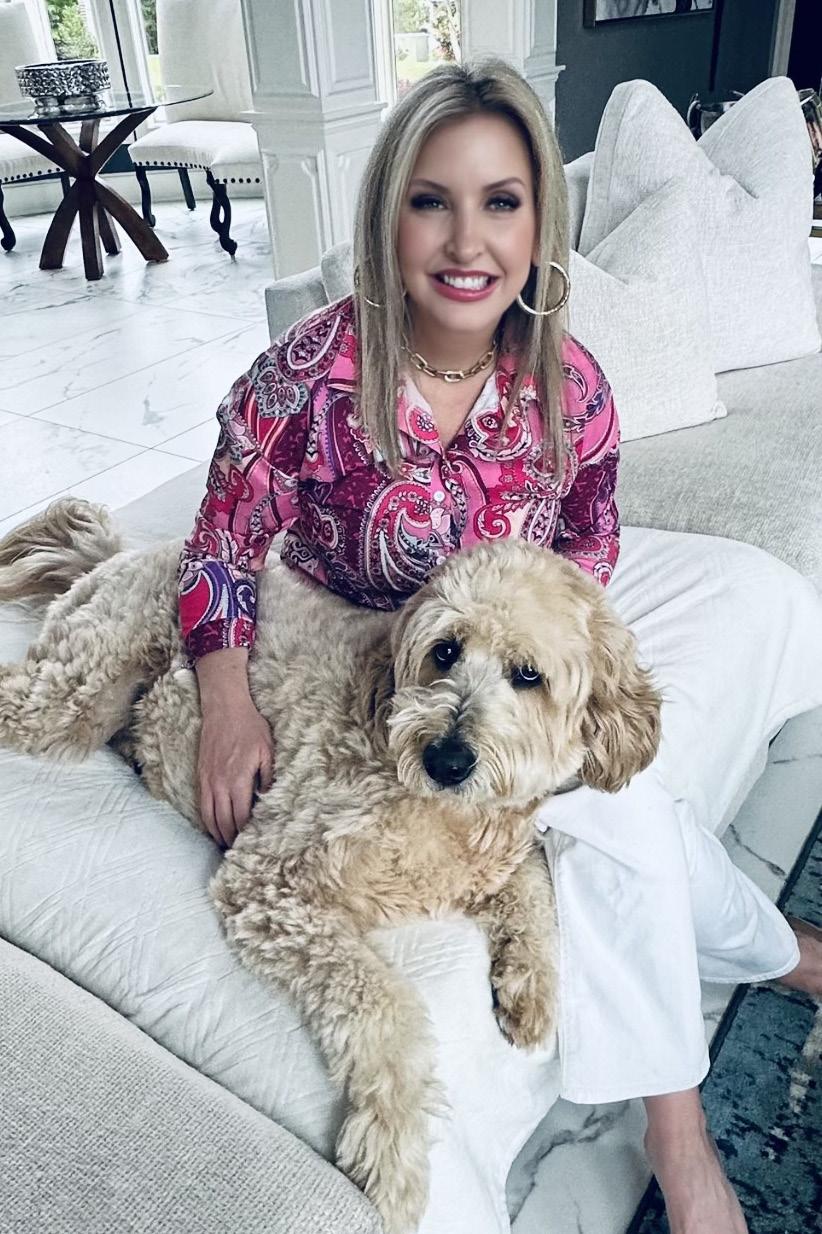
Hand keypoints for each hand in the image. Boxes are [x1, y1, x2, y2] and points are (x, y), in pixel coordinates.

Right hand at [197, 697, 274, 848]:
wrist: (224, 708)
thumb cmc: (249, 727)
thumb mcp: (268, 750)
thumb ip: (269, 777)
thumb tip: (269, 799)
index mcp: (238, 780)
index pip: (242, 816)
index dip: (247, 833)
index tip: (253, 844)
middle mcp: (220, 784)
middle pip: (225, 821)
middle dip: (232, 839)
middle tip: (240, 854)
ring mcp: (208, 781)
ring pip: (210, 817)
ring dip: (218, 834)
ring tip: (226, 847)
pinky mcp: (201, 776)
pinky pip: (202, 805)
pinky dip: (207, 821)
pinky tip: (214, 828)